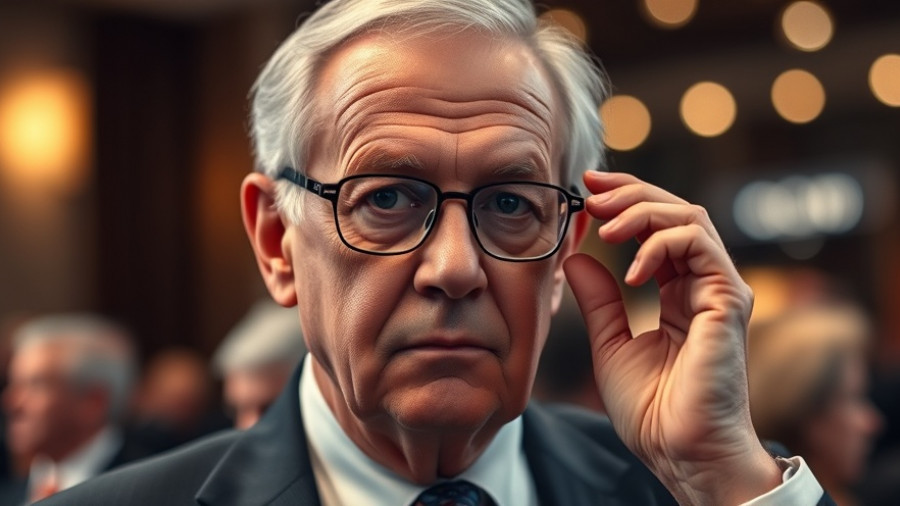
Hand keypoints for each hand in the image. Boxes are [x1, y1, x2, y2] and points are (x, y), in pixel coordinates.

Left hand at [564, 171, 781, 504]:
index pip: (656, 230)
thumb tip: (575, 256)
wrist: (679, 452)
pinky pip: (699, 246)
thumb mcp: (609, 343)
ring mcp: (719, 290)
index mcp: (677, 293)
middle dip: (631, 192)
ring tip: (605, 225)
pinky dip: (661, 244)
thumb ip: (598, 300)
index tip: (587, 189)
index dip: (624, 203)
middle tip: (592, 188)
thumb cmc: (651, 410)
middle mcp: (702, 285)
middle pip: (675, 211)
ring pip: (690, 218)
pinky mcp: (729, 300)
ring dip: (643, 211)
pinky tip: (631, 269)